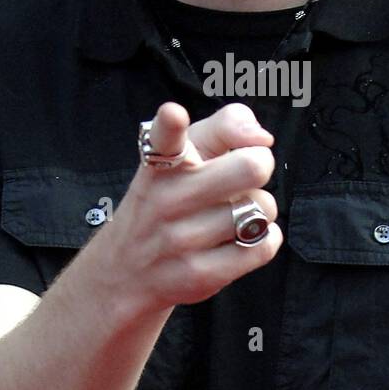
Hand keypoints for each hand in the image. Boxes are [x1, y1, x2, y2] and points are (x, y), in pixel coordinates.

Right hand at [105, 101, 282, 309]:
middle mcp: (168, 198)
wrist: (124, 274)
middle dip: (260, 165)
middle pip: (250, 167)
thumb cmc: (166, 203)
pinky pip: (264, 246)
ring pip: (264, 207)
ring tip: (232, 214)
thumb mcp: (181, 158)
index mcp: (161, 164)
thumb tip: (261, 137)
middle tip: (245, 175)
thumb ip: (223, 129)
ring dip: (259, 209)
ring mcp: (182, 239)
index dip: (171, 123)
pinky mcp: (200, 275)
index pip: (164, 137)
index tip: (173, 115)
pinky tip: (241, 238)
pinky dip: (264, 239)